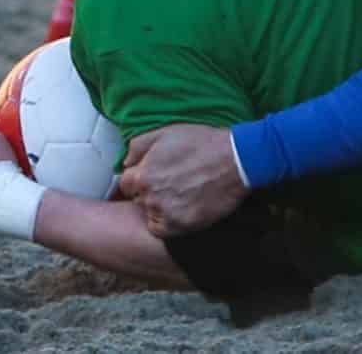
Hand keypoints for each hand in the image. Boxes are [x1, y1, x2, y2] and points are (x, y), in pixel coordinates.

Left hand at [117, 125, 246, 237]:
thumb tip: (126, 161)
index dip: (139, 178)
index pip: (125, 183)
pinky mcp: (179, 227)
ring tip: (181, 193)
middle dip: (149, 191)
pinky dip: (169, 220)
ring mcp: (164, 213)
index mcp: (143, 174)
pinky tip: (184, 205)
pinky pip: (162, 228)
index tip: (152, 176)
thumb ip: (137, 147)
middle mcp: (149, 196)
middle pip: (137, 199)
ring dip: (160, 206)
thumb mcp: (166, 133)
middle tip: (170, 183)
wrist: (236, 161)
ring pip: (150, 213)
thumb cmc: (204, 144)